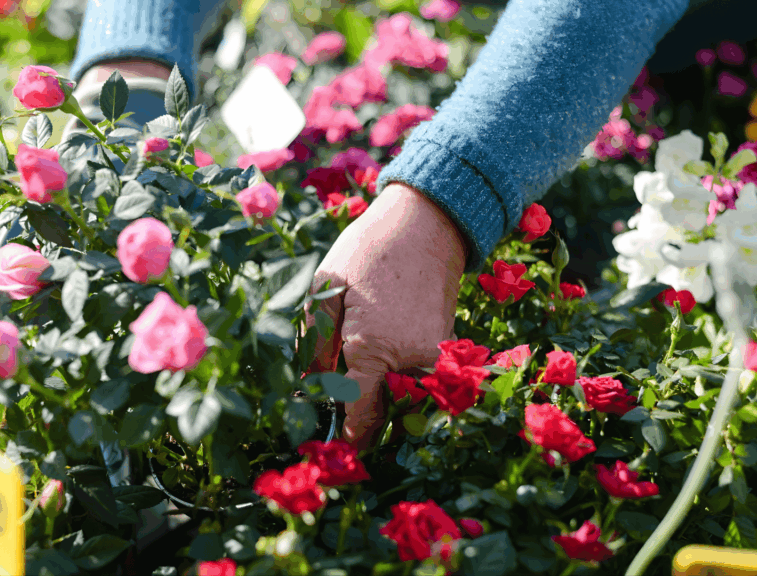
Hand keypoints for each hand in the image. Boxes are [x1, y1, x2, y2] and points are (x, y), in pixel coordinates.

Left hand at [304, 182, 466, 451]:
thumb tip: (310, 388)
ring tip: (360, 404)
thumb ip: (316, 345)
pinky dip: (404, 390)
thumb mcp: (326, 290)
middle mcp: (409, 361)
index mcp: (372, 347)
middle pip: (387, 417)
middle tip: (341, 431)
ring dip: (387, 411)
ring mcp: (433, 358)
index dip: (346, 436)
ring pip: (409, 405)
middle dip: (366, 428)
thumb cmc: (367, 252)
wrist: (428, 224)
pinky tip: (382, 377)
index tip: (334, 450)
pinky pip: (423, 385)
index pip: (360, 414)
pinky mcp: (446, 350)